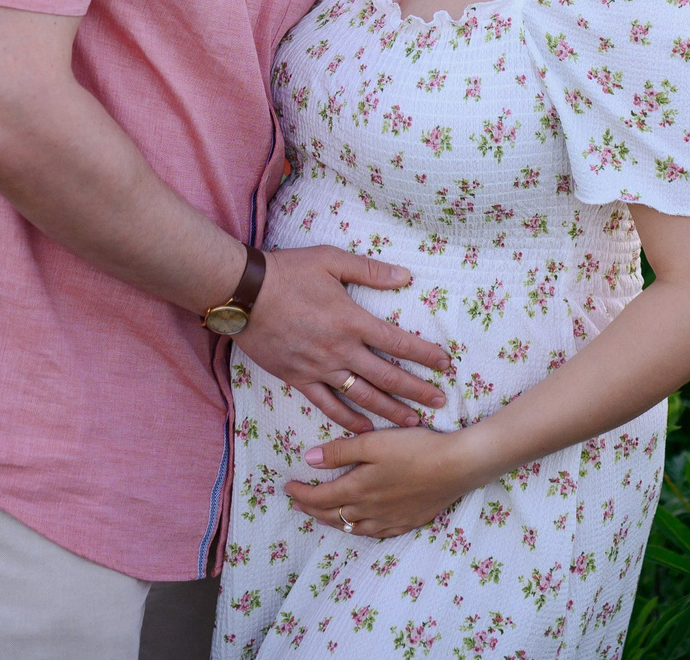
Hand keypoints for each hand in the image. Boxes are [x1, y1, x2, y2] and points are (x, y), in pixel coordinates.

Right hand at [232, 245, 452, 432]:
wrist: (244, 293)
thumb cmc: (287, 272)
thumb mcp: (331, 260)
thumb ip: (369, 270)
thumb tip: (404, 276)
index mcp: (352, 321)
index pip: (398, 342)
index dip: (424, 354)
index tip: (445, 364)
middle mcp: (340, 350)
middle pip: (387, 376)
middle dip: (417, 390)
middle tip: (440, 401)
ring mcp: (319, 368)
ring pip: (362, 396)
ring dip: (390, 410)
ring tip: (412, 421)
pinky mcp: (298, 378)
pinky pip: (327, 405)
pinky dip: (348, 420)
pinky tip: (364, 429)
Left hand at [285, 425, 489, 540]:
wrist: (457, 466)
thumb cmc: (415, 448)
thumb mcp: (373, 442)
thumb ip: (339, 451)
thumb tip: (308, 460)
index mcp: (358, 489)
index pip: (320, 498)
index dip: (301, 494)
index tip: (287, 487)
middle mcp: (370, 510)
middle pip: (333, 516)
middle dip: (312, 510)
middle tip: (298, 504)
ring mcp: (390, 520)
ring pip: (353, 528)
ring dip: (333, 522)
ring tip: (323, 516)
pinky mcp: (408, 522)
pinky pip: (376, 534)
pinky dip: (361, 530)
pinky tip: (362, 526)